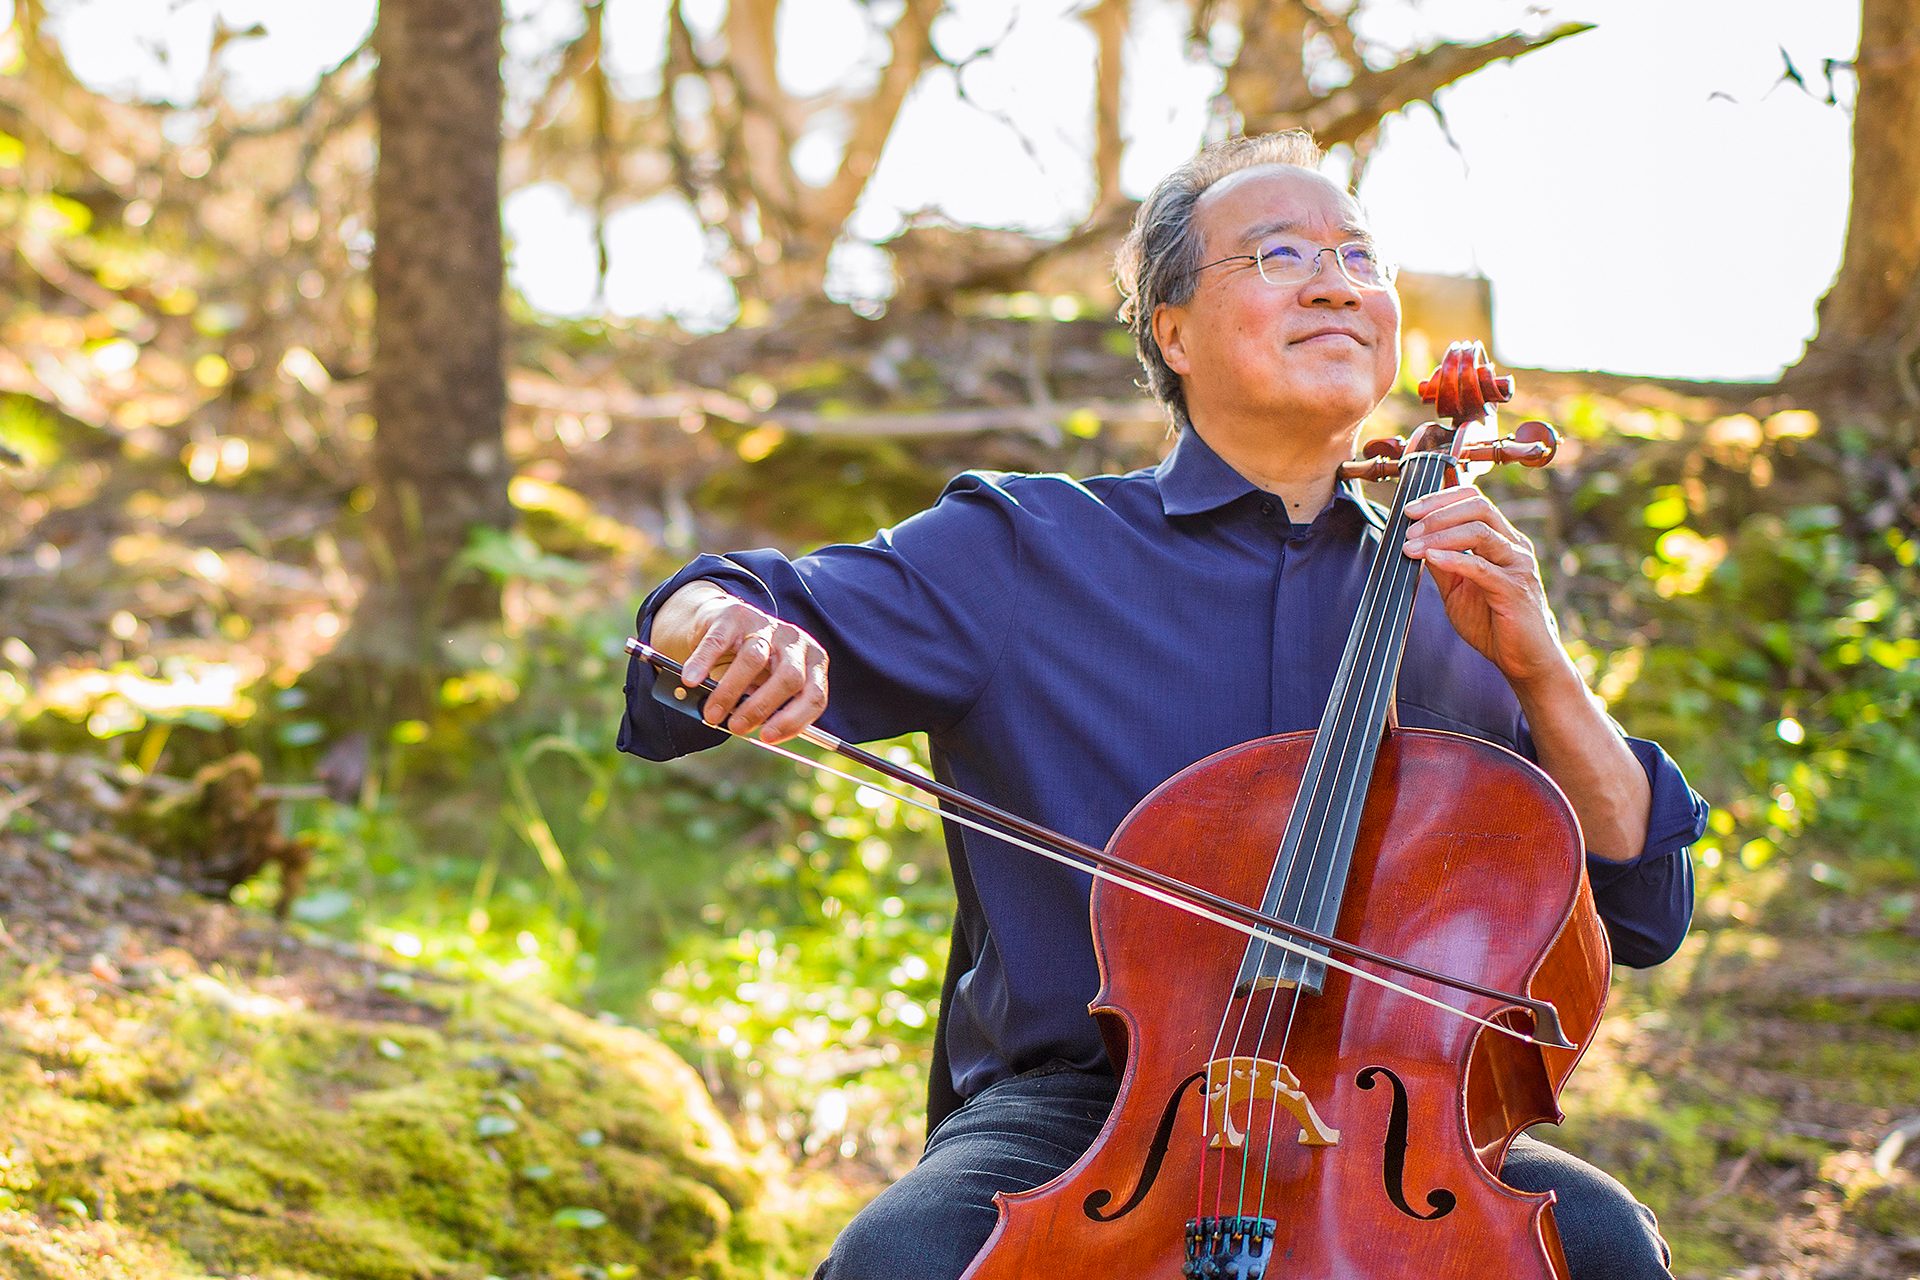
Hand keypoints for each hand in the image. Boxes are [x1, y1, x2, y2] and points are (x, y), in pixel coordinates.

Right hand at [657, 585, 828, 742]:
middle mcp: (795, 641)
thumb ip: (768, 709)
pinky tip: (692, 680)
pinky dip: (703, 663)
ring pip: (753, 660)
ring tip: (713, 713)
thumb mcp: (769, 687)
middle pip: (789, 678)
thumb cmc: (752, 666)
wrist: (725, 624)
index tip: (767, 737)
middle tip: (736, 727)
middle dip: (760, 708)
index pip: (814, 697)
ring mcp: (766, 625)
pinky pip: (718, 642)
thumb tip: (750, 732)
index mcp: (813, 662)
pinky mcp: (736, 615)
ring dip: (730, 693)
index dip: (793, 721)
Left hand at [1400, 484, 1571, 688]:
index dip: (1441, 499)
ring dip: (1439, 533)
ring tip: (1411, 545)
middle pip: (1479, 507)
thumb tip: (1415, 542)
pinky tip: (1429, 557)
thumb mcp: (1457, 590)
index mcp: (1502, 541)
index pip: (1475, 501)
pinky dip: (1453, 558)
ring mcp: (1517, 566)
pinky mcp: (1513, 590)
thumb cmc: (1493, 623)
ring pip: (1480, 531)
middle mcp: (1514, 547)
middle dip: (1438, 512)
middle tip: (1408, 525)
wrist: (1524, 660)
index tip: (1410, 510)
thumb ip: (1441, 565)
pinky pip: (1481, 567)